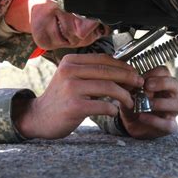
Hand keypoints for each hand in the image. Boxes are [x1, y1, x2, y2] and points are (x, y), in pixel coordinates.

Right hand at [14, 54, 143, 138]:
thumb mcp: (71, 78)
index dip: (123, 65)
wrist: (39, 117)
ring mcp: (71, 88)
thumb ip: (92, 73)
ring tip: (130, 101)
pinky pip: (103, 105)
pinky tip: (114, 111)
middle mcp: (70, 71)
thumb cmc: (60, 99)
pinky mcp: (75, 106)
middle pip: (108, 71)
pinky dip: (113, 109)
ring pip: (108, 87)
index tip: (134, 73)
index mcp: (71, 61)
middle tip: (139, 84)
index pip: (103, 59)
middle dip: (128, 78)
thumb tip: (123, 72)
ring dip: (124, 95)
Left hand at [119, 66, 177, 138]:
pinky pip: (168, 124)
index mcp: (162, 83)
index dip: (153, 72)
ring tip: (147, 104)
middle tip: (147, 86)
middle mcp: (171, 95)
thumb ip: (129, 87)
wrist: (131, 124)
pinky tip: (142, 117)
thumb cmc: (134, 104)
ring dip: (162, 102)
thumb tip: (129, 82)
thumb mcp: (128, 94)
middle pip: (175, 84)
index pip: (164, 72)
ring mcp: (173, 111)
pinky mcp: (170, 126)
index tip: (140, 78)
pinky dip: (155, 120)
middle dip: (162, 83)